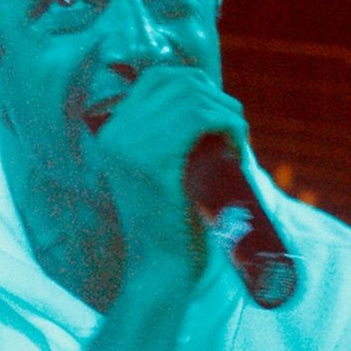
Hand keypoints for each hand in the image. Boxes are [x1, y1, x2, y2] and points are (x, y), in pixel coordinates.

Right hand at [91, 66, 247, 278]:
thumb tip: (210, 102)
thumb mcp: (163, 170)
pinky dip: (227, 124)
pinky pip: (198, 119)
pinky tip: (237, 147)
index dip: (196, 86)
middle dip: (216, 98)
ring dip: (226, 113)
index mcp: (111, 132)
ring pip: (192, 98)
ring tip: (238, 143)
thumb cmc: (172, 223)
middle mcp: (114, 133)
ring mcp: (130, 146)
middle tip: (235, 132)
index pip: (156, 79)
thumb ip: (172, 138)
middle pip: (177, 82)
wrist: (161, 271)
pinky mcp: (154, 162)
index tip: (219, 115)